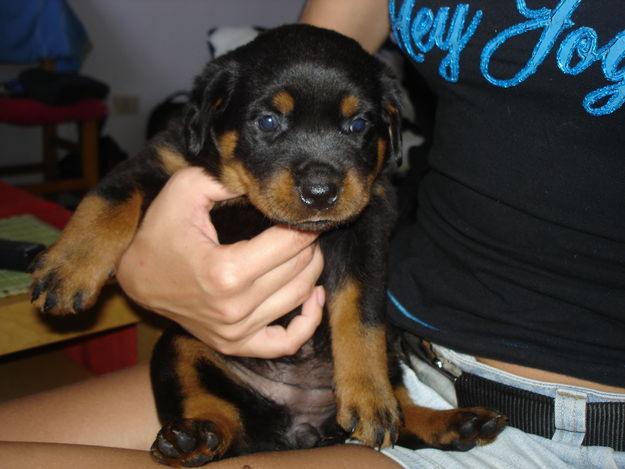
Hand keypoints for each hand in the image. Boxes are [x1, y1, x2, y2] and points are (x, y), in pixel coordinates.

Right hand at [116, 167, 324, 357]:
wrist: (137, 278)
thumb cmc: (161, 232)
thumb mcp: (184, 191)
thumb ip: (224, 177)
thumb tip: (264, 177)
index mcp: (225, 271)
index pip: (289, 245)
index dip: (304, 224)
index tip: (304, 212)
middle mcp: (234, 308)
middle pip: (299, 269)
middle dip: (309, 243)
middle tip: (305, 226)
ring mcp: (235, 332)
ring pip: (300, 298)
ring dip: (312, 270)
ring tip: (306, 250)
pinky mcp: (235, 345)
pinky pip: (287, 343)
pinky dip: (308, 322)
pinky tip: (313, 297)